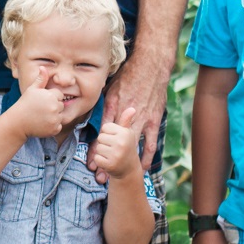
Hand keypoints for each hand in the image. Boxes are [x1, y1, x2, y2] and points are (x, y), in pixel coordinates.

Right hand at [6, 67, 65, 139]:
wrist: (17, 123)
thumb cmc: (24, 104)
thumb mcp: (32, 89)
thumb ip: (40, 79)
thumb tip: (43, 67)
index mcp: (50, 96)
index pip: (59, 95)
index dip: (50, 98)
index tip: (41, 101)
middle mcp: (54, 107)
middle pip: (61, 105)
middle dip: (53, 107)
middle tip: (40, 110)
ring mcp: (55, 119)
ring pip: (60, 116)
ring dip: (53, 117)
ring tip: (41, 116)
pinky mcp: (54, 129)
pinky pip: (58, 126)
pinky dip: (52, 126)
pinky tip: (42, 124)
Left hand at [90, 107, 140, 180]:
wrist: (130, 170)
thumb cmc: (127, 148)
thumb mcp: (128, 134)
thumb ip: (126, 121)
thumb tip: (132, 108)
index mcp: (125, 133)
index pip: (105, 127)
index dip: (109, 134)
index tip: (116, 139)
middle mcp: (121, 142)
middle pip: (100, 137)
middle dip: (105, 143)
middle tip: (115, 149)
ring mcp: (116, 154)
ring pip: (98, 148)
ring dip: (103, 152)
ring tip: (113, 155)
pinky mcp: (110, 164)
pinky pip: (96, 158)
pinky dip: (100, 161)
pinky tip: (110, 162)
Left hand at [97, 51, 168, 179]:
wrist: (151, 67)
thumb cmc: (129, 75)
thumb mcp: (112, 88)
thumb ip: (104, 104)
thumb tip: (93, 113)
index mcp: (114, 107)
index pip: (102, 133)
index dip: (95, 148)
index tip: (89, 161)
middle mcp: (126, 115)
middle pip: (113, 142)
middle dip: (104, 160)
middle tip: (97, 175)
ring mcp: (141, 119)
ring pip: (129, 146)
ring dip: (121, 162)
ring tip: (114, 176)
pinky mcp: (154, 121)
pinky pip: (151, 142)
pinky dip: (147, 156)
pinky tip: (144, 166)